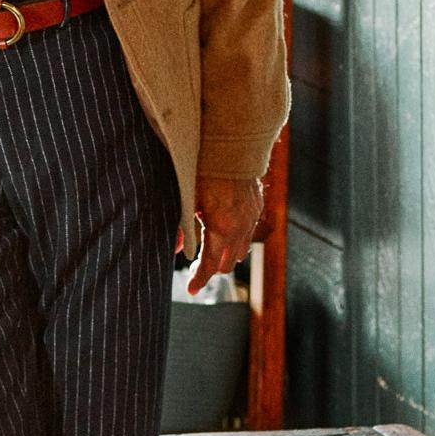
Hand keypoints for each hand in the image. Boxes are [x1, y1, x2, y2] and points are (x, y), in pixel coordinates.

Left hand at [186, 174, 264, 295]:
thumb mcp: (189, 199)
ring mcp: (252, 218)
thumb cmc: (206, 170)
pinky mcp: (257, 207)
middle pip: (226, 263)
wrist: (233, 146)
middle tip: (196, 266)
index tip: (191, 289)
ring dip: (225, 255)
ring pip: (240, 251)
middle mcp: (241, 228)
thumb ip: (184, 228)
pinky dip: (237, 239)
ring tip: (210, 250)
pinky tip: (225, 231)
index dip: (199, 279)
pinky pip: (248, 233)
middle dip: (211, 268)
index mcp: (222, 228)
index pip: (210, 265)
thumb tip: (177, 250)